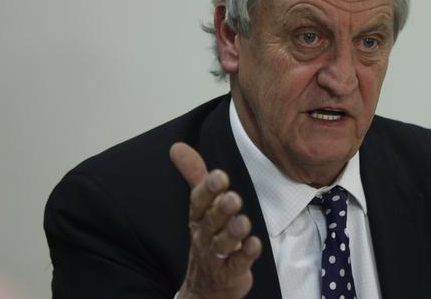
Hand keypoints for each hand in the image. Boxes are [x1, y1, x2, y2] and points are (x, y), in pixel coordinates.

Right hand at [170, 142, 261, 298]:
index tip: (219, 176)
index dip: (208, 190)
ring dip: (233, 233)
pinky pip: (237, 264)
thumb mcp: (200, 205)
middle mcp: (205, 235)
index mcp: (198, 216)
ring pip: (223, 244)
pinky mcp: (230, 273)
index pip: (199, 201)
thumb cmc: (207, 235)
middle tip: (233, 198)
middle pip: (212, 222)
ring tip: (243, 223)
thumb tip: (177, 146)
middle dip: (221, 210)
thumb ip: (194, 175)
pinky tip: (254, 245)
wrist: (205, 285)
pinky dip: (246, 255)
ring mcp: (216, 256)